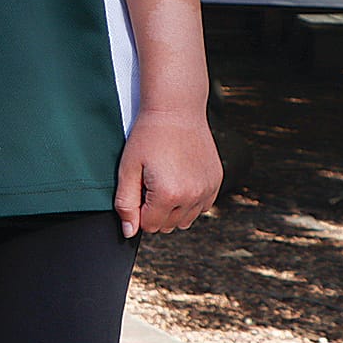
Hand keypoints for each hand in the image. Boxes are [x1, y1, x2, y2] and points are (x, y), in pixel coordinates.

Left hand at [114, 109, 222, 237]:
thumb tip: (129, 232)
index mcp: (168, 195)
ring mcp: (208, 190)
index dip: (138, 211)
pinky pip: (201, 207)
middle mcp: (192, 196)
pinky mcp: (217, 182)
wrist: (177, 111)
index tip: (137, 190)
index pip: (149, 226)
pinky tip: (179, 180)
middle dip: (154, 212)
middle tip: (149, 182)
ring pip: (186, 220)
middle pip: (168, 226)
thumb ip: (125, 203)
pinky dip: (189, 201)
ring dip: (172, 209)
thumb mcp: (127, 168)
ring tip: (163, 181)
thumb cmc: (147, 137)